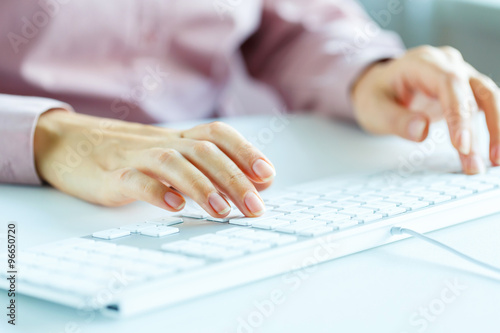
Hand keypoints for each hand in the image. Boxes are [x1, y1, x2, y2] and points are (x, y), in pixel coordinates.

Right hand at [34, 110, 274, 217]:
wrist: (72, 146)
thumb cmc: (134, 157)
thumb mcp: (175, 158)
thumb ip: (214, 169)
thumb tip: (261, 183)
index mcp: (180, 137)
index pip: (219, 134)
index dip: (245, 151)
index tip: (267, 175)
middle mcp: (163, 142)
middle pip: (204, 151)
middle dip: (234, 179)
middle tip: (254, 208)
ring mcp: (136, 156)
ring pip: (173, 163)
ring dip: (202, 186)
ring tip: (222, 211)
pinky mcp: (111, 174)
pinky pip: (135, 178)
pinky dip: (156, 190)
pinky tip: (174, 206)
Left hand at [351, 45, 499, 173]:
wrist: (378, 87)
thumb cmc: (375, 95)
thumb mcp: (373, 108)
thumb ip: (395, 119)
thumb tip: (422, 131)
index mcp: (422, 62)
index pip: (450, 83)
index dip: (458, 114)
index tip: (460, 145)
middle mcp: (447, 64)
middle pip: (477, 90)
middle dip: (486, 127)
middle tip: (481, 161)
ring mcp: (460, 76)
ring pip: (489, 99)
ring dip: (495, 131)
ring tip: (494, 161)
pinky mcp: (466, 92)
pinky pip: (486, 108)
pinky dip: (492, 130)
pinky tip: (492, 153)